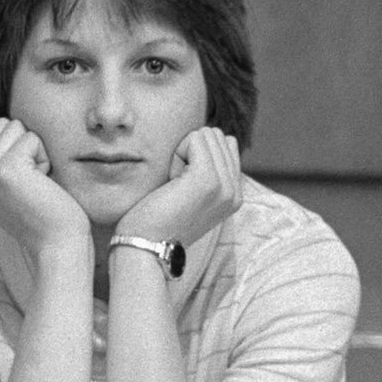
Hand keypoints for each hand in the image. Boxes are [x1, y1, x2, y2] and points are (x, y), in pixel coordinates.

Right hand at [0, 118, 90, 262]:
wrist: (57, 246)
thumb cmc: (44, 214)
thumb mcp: (8, 185)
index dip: (15, 146)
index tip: (22, 180)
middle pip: (2, 124)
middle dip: (25, 146)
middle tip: (31, 182)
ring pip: (15, 127)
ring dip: (35, 151)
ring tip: (36, 183)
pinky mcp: (4, 170)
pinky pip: (31, 138)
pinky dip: (44, 158)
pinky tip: (43, 184)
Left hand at [115, 126, 241, 247]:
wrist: (146, 247)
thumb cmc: (157, 219)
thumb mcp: (190, 194)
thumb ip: (207, 169)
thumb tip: (207, 135)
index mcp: (234, 194)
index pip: (226, 143)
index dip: (197, 154)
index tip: (183, 185)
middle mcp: (235, 191)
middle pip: (216, 135)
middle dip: (190, 151)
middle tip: (176, 185)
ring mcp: (225, 185)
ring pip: (206, 134)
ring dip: (181, 153)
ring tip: (173, 185)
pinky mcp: (208, 180)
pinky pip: (194, 139)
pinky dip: (176, 154)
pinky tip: (170, 182)